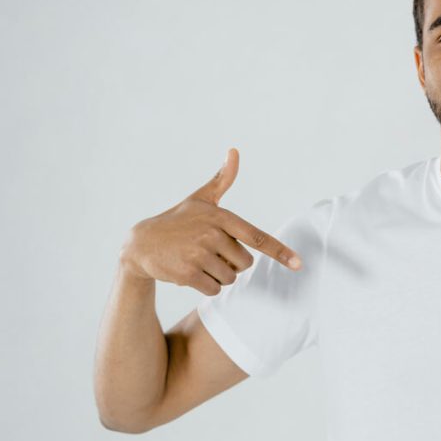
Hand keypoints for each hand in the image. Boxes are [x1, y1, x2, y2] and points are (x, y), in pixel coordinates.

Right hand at [119, 148, 302, 295]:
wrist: (141, 244)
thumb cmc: (177, 220)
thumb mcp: (200, 198)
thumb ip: (222, 179)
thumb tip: (234, 151)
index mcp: (220, 217)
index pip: (256, 237)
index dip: (280, 251)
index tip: (299, 263)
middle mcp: (211, 235)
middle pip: (245, 263)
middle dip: (233, 263)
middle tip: (212, 253)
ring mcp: (198, 254)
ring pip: (230, 278)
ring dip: (220, 275)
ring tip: (199, 261)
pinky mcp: (187, 274)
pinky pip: (214, 289)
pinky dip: (207, 286)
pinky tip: (192, 273)